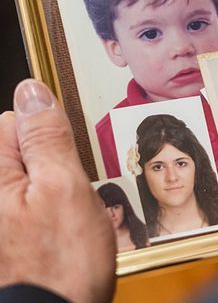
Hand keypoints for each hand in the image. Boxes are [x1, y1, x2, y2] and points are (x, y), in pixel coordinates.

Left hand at [0, 79, 115, 301]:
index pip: (15, 119)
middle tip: (70, 195)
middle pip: (25, 149)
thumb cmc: (60, 266)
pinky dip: (54, 210)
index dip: (49, 134)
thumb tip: (33, 92)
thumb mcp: (65, 187)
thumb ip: (46, 137)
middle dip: (54, 163)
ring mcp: (4, 215)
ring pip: (36, 177)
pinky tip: (63, 233)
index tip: (67, 158)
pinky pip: (38, 203)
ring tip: (68, 220)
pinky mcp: (14, 234)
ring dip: (57, 188)